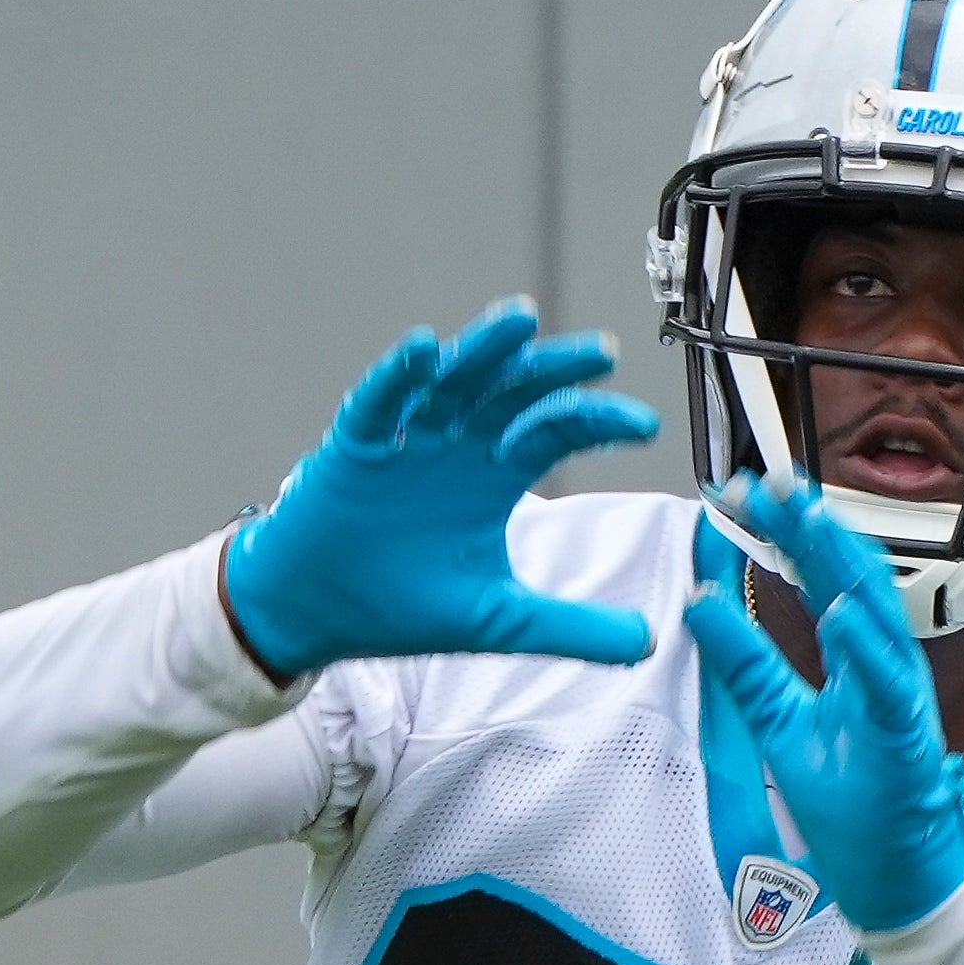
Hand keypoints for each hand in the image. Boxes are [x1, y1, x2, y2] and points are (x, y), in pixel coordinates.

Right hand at [221, 299, 662, 681]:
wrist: (317, 615)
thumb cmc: (402, 606)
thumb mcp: (500, 620)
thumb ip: (571, 627)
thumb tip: (646, 643)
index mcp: (495, 474)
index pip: (557, 429)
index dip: (599, 421)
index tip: (645, 425)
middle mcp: (457, 443)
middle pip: (515, 391)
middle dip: (557, 370)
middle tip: (603, 353)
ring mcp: (406, 438)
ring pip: (452, 379)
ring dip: (484, 349)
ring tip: (518, 321)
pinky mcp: (354, 445)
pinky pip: (377, 401)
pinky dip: (397, 375)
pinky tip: (422, 349)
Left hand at [677, 478, 963, 937]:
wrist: (895, 877)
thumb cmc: (853, 806)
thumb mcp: (779, 724)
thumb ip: (747, 665)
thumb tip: (701, 604)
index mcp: (856, 661)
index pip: (822, 582)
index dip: (788, 535)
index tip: (747, 493)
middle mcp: (882, 669)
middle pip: (849, 582)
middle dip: (812, 528)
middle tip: (772, 480)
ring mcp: (899, 700)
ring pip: (875, 617)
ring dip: (841, 565)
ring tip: (807, 518)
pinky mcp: (907, 739)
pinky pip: (890, 686)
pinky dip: (867, 648)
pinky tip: (840, 612)